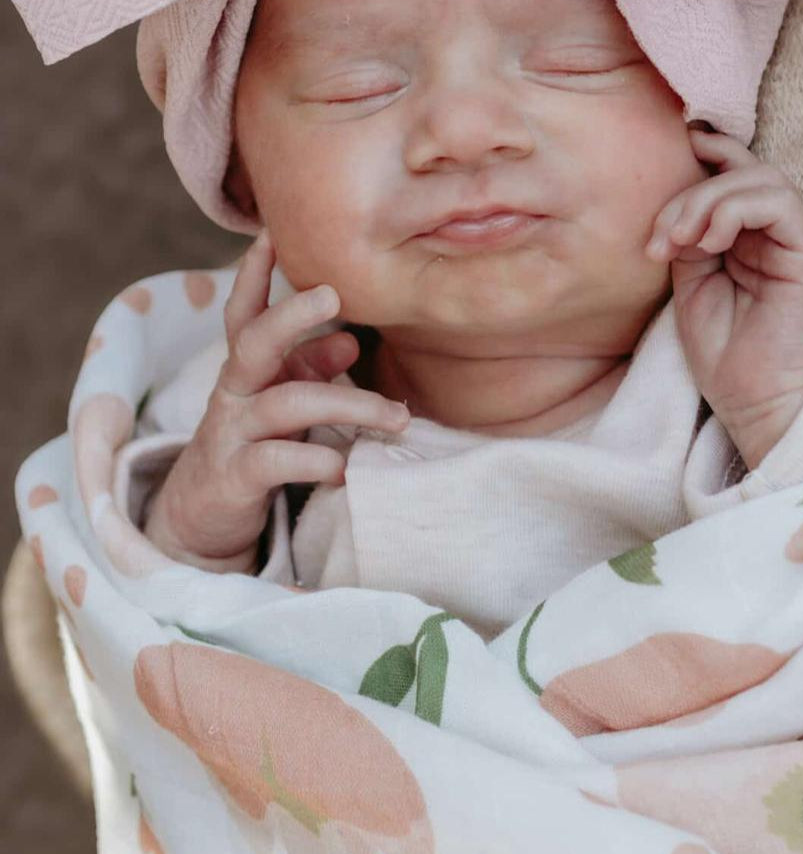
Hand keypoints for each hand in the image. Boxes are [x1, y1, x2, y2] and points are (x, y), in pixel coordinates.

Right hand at [143, 228, 409, 573]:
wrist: (203, 514)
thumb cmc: (255, 444)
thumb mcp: (280, 401)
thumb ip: (309, 370)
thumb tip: (348, 340)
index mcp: (247, 369)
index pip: (244, 313)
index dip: (253, 273)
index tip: (271, 234)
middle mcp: (234, 392)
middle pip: (254, 341)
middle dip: (291, 314)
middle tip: (334, 295)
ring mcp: (230, 433)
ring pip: (286, 403)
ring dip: (349, 403)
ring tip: (398, 417)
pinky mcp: (235, 477)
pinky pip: (275, 461)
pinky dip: (317, 460)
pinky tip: (346, 467)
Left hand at [645, 130, 802, 468]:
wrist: (751, 399)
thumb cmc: (722, 351)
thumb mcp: (689, 286)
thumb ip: (687, 241)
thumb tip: (677, 206)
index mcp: (740, 237)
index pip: (728, 175)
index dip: (701, 155)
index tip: (657, 162)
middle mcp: (768, 233)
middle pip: (737, 172)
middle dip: (687, 193)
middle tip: (659, 239)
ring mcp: (789, 241)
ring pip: (758, 178)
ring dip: (706, 201)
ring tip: (680, 242)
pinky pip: (777, 202)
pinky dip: (734, 210)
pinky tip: (709, 243)